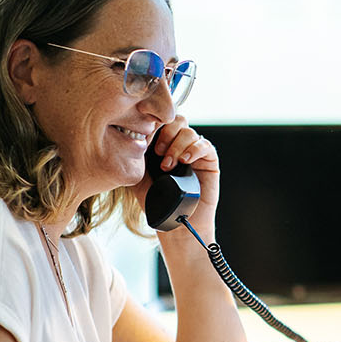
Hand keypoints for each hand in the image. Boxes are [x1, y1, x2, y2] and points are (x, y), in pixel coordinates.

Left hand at [141, 115, 219, 231]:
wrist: (174, 222)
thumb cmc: (155, 200)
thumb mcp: (137, 174)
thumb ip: (135, 154)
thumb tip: (132, 135)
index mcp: (161, 143)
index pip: (160, 121)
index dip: (153, 125)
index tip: (144, 139)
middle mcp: (178, 144)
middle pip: (176, 120)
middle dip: (166, 133)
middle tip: (158, 152)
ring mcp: (194, 151)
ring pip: (189, 131)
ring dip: (177, 146)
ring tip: (169, 165)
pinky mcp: (208, 160)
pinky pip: (204, 144)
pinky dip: (194, 149)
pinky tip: (185, 160)